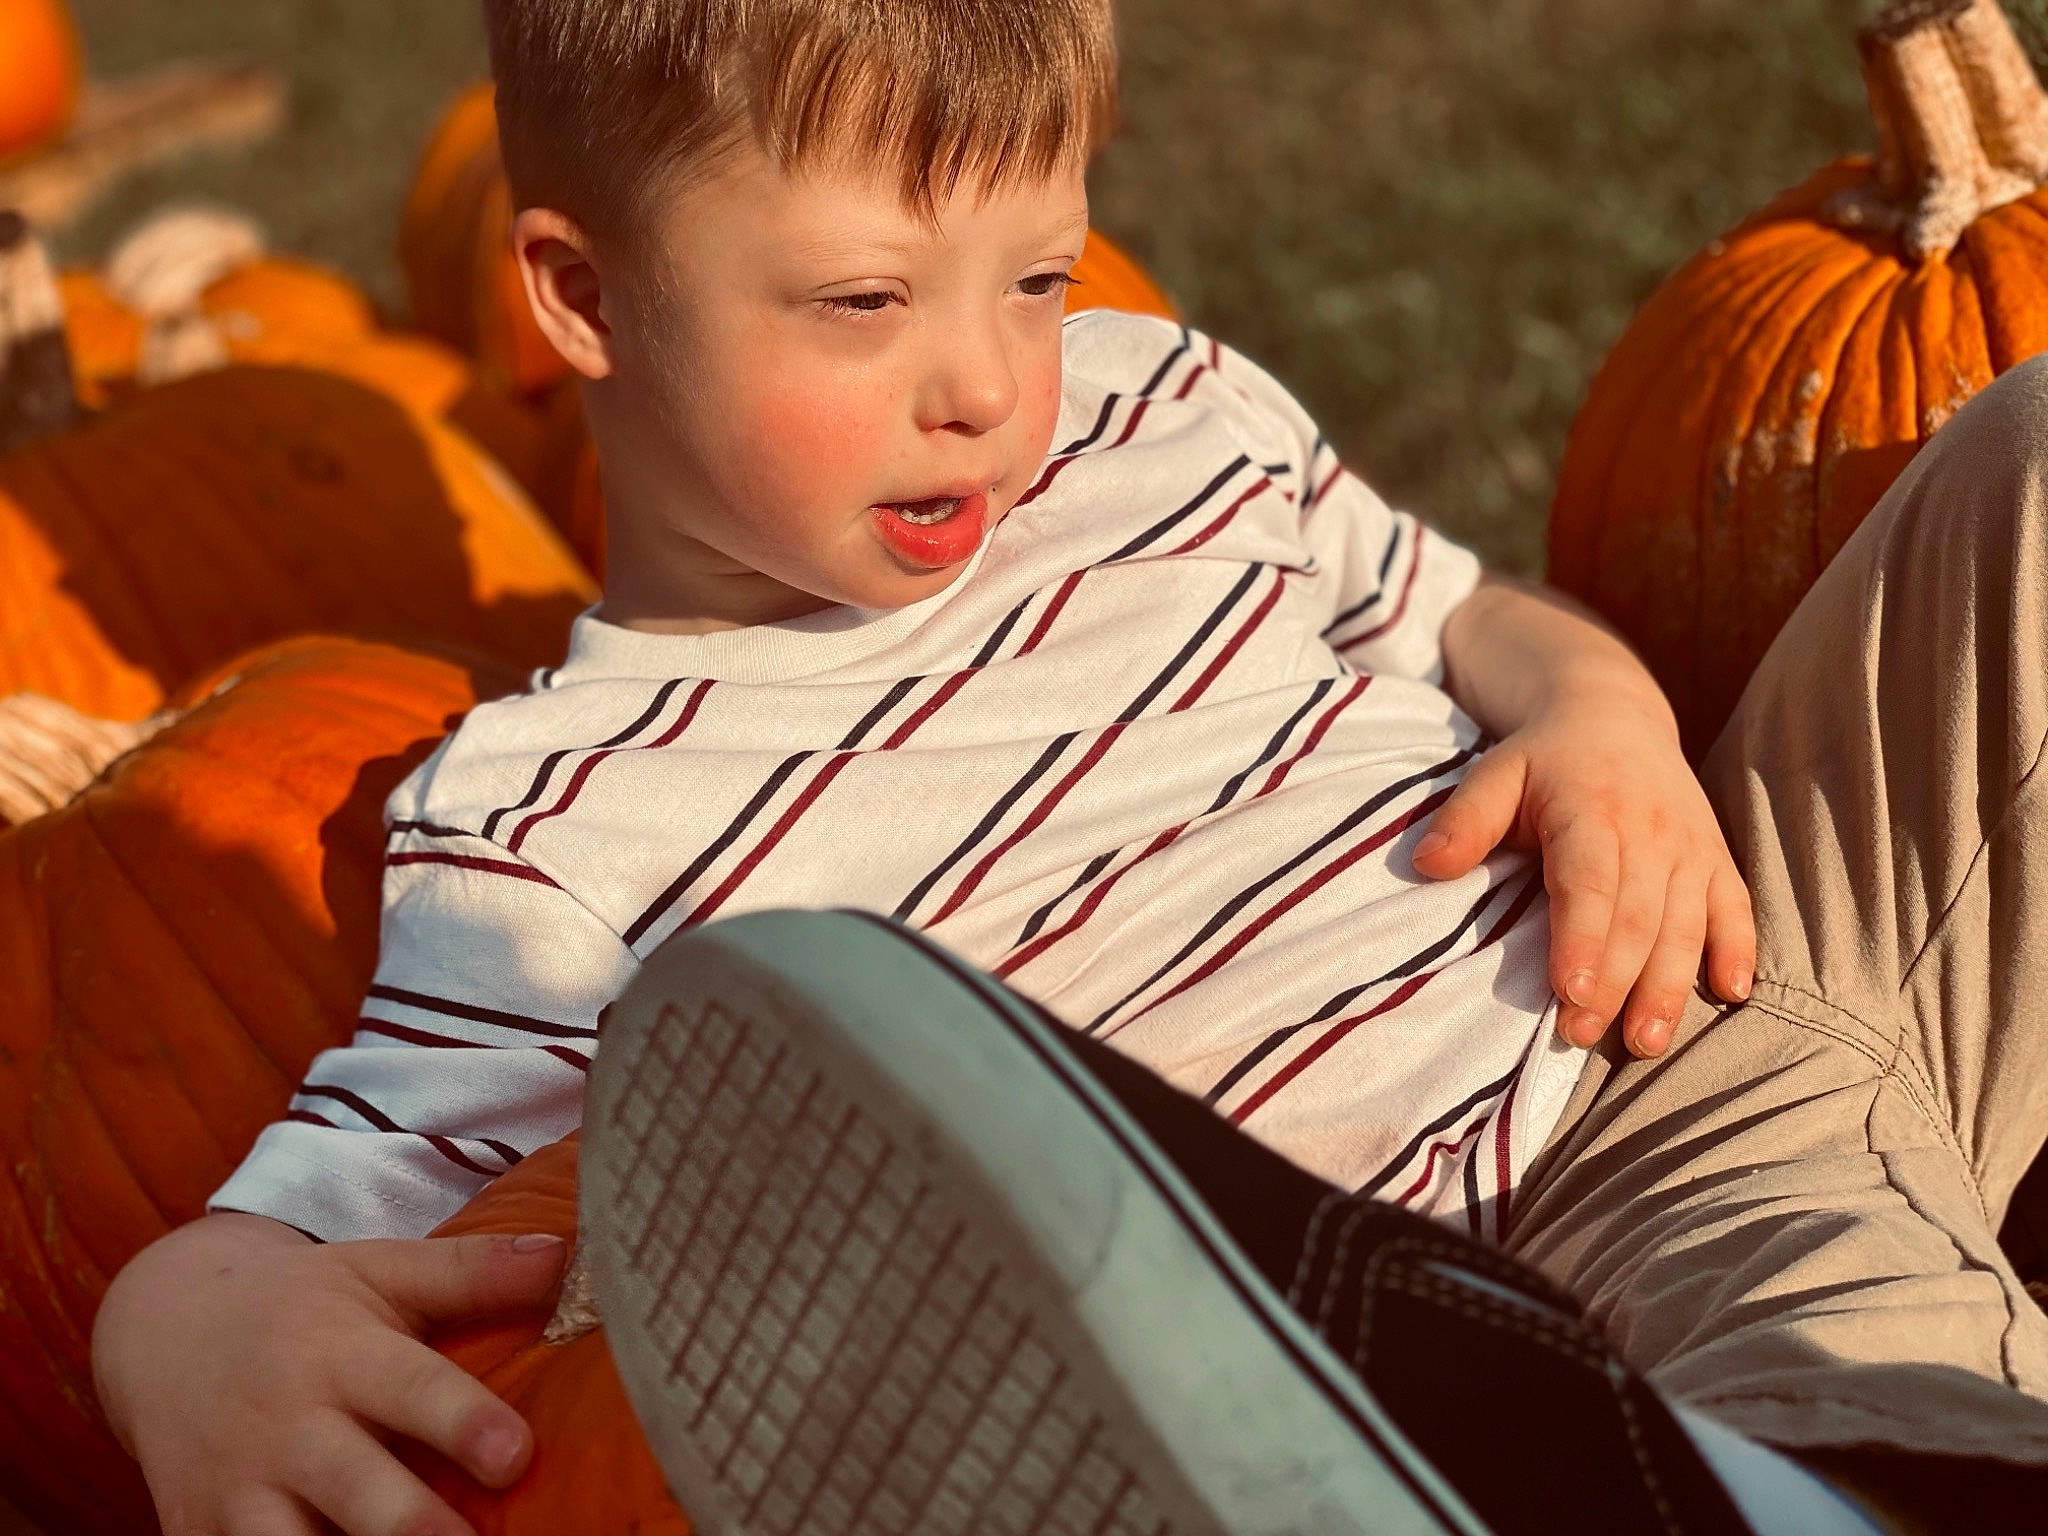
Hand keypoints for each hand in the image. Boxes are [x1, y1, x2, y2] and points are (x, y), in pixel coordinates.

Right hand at [93, 1211, 568, 1535]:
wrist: (168, 1329)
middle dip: (413, 1525)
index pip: (409, 1388)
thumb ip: (470, 1270)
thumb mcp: (380, 1268)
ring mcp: (239, 1493)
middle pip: (355, 1489)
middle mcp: (288, 1428)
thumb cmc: (305, 1306)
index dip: (461, 1423)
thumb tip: (564, 1256)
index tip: (516, 1455)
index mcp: (339, 1354)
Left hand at [1411, 691, 1755, 1057]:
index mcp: (1591, 809)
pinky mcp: (1717, 859)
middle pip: (1637, 918)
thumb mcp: (1496, 773)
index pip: (1589, 882)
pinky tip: (1732, 993)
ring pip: (1686, 924)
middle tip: (1583, 1035)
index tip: (1569, 991)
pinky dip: (1738, 950)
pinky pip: (1736, 908)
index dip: (1582, 939)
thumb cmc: (1545, 760)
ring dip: (1669, 987)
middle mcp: (1650, 831)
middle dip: (1614, 983)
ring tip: (1645, 1042)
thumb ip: (1465, 820)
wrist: (1616, 717)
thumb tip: (1426, 866)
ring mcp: (1690, 847)